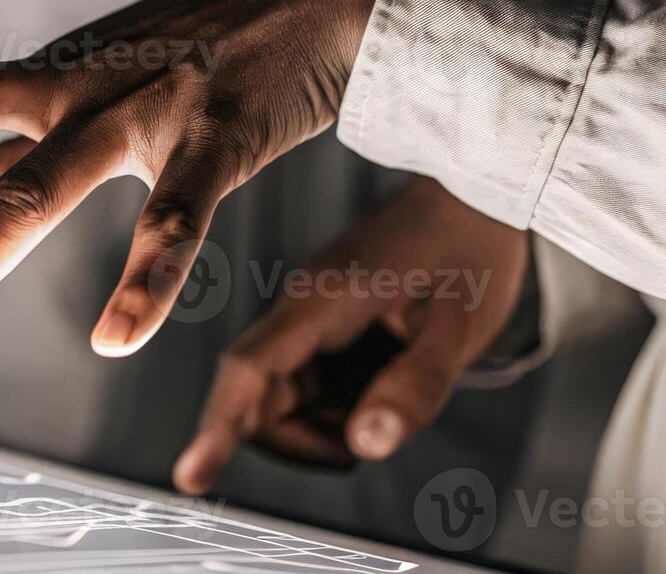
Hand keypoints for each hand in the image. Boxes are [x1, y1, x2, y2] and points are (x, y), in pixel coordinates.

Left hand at [0, 0, 391, 354]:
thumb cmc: (194, 41)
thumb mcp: (96, 79)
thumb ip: (12, 142)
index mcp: (61, 81)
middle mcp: (88, 95)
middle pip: (6, 169)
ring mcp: (145, 117)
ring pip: (51, 189)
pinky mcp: (215, 143)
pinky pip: (174, 223)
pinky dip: (144, 283)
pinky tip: (114, 338)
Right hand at [173, 178, 527, 494]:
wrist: (475, 187)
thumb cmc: (473, 249)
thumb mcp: (459, 328)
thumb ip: (413, 387)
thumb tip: (364, 447)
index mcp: (320, 304)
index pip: (248, 374)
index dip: (217, 430)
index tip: (190, 479)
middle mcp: (301, 310)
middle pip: (258, 395)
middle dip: (296, 441)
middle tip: (364, 446)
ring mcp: (310, 315)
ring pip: (280, 394)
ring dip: (318, 427)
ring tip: (385, 417)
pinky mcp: (325, 319)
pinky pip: (307, 379)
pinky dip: (334, 407)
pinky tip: (381, 396)